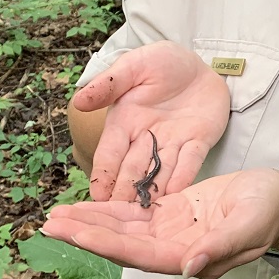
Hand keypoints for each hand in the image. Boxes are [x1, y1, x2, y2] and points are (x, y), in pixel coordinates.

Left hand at [42, 169, 278, 278]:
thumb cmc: (271, 211)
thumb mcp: (251, 224)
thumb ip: (221, 247)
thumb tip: (189, 267)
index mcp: (190, 255)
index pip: (139, 253)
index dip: (105, 243)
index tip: (74, 234)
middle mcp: (174, 248)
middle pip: (122, 244)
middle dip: (85, 234)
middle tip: (48, 223)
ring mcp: (172, 233)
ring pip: (123, 231)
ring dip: (90, 223)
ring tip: (55, 216)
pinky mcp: (173, 215)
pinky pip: (135, 215)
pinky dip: (109, 211)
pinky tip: (85, 207)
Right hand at [74, 41, 230, 202]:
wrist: (200, 63)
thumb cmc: (162, 62)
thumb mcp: (134, 66)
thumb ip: (110, 83)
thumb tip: (78, 100)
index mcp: (125, 122)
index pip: (110, 153)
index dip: (102, 174)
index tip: (94, 198)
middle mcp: (146, 139)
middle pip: (132, 169)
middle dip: (124, 192)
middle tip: (117, 216)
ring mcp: (173, 143)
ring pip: (159, 171)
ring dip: (151, 191)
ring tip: (144, 213)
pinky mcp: (198, 142)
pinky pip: (190, 162)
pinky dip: (183, 176)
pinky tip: (176, 193)